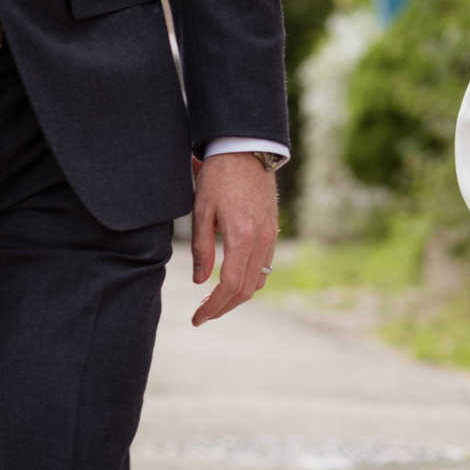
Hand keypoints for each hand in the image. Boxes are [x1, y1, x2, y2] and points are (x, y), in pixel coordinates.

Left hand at [189, 153, 278, 325]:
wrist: (247, 150)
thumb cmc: (219, 177)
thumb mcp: (201, 211)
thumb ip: (201, 249)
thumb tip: (199, 281)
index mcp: (241, 237)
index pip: (228, 286)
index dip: (212, 307)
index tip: (197, 319)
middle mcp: (261, 241)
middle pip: (246, 290)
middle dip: (224, 308)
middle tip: (203, 315)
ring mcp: (271, 236)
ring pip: (258, 281)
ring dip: (237, 297)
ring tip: (214, 301)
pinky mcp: (273, 230)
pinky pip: (264, 267)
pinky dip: (249, 281)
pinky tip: (233, 280)